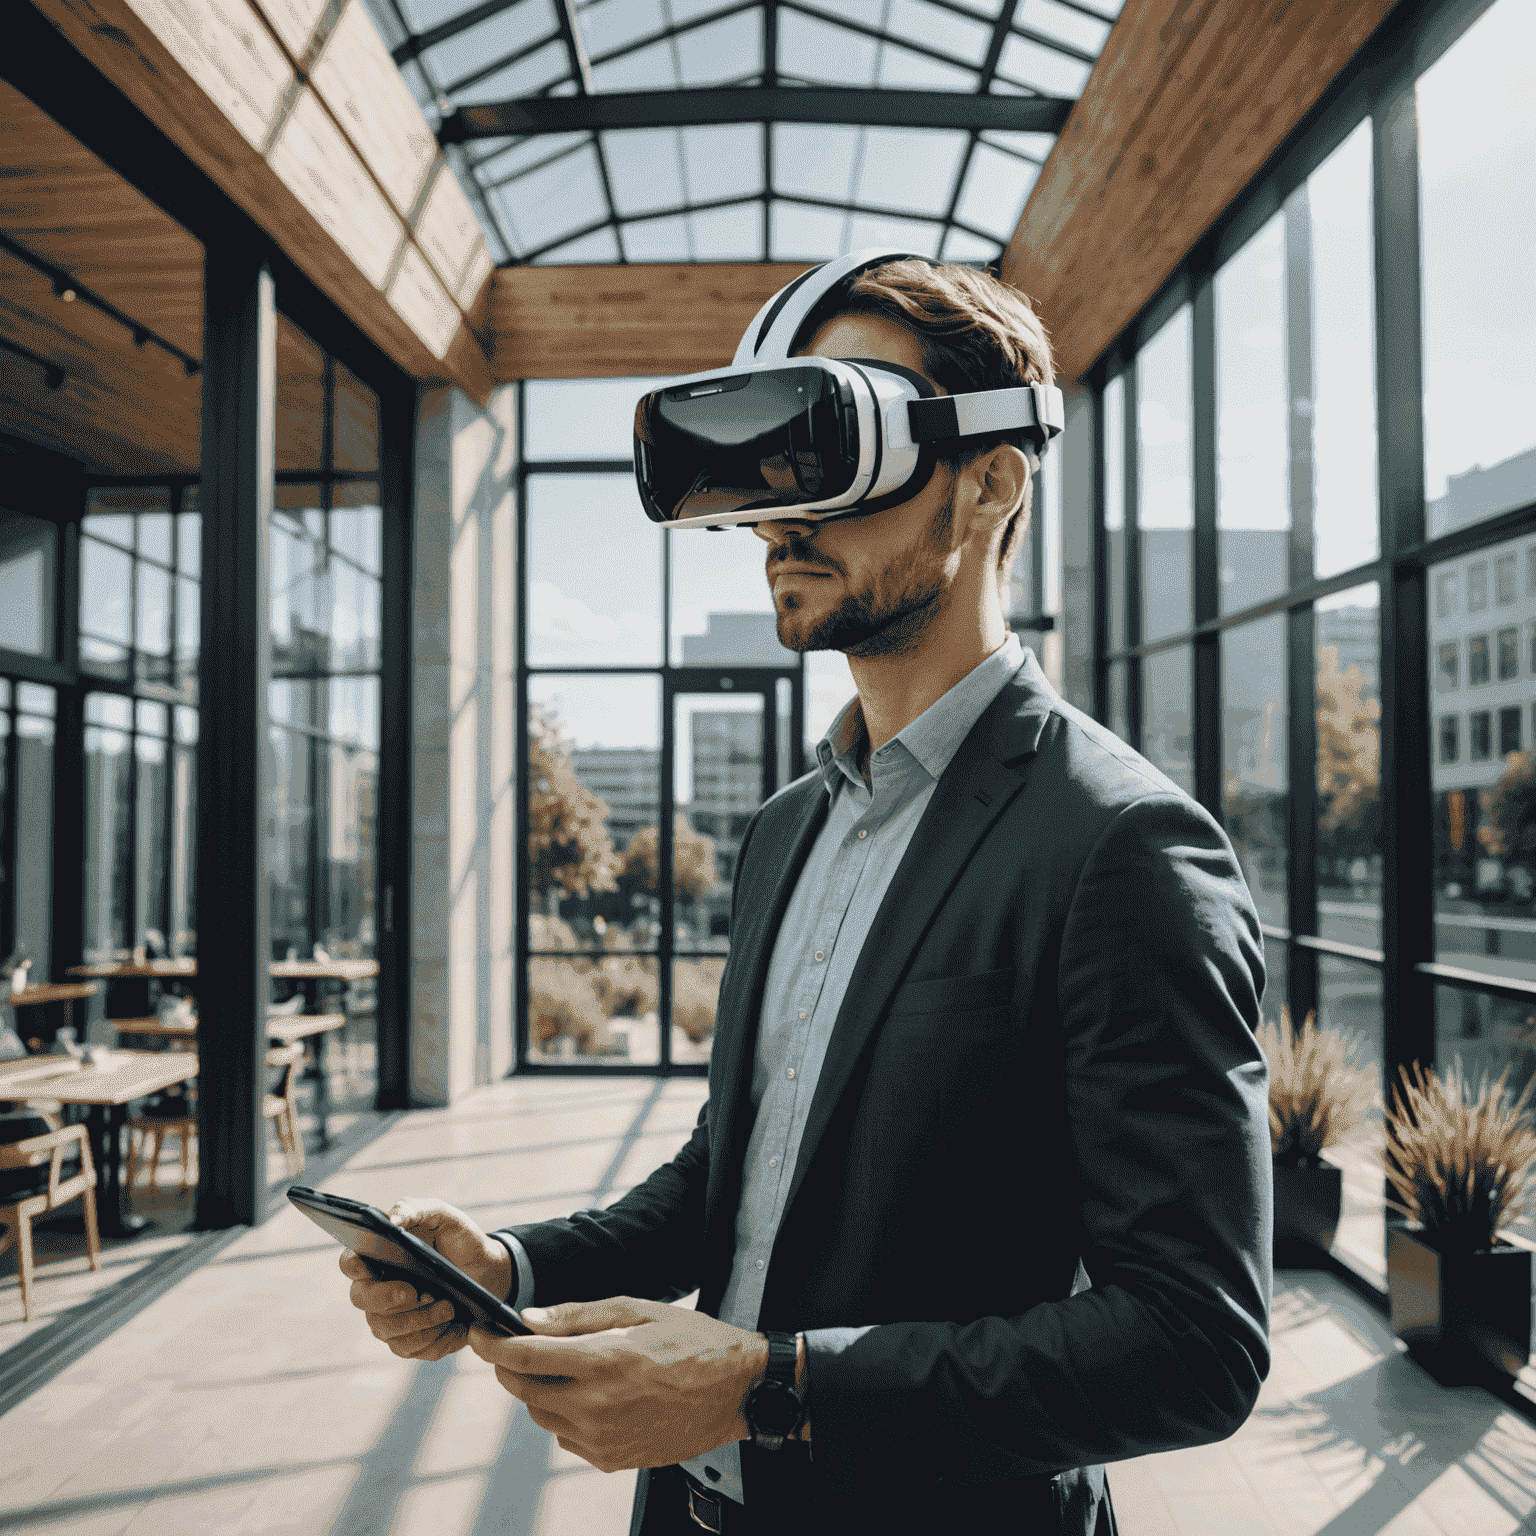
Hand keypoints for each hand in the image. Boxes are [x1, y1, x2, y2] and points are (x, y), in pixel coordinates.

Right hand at [339, 1197, 512, 1362]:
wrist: (490, 1271)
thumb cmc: (460, 1240)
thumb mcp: (444, 1216)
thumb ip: (415, 1209)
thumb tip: (391, 1219)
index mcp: (379, 1257)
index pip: (350, 1263)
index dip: (353, 1266)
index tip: (370, 1266)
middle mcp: (377, 1290)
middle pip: (363, 1300)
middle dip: (390, 1297)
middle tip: (419, 1291)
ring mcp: (390, 1319)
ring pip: (387, 1329)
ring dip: (420, 1320)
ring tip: (449, 1306)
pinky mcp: (409, 1342)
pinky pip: (410, 1348)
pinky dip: (434, 1338)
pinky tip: (454, 1324)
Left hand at [468, 1297, 768, 1472]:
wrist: (736, 1391)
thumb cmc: (692, 1340)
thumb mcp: (638, 1309)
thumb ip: (578, 1315)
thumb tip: (528, 1320)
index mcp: (603, 1360)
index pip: (524, 1356)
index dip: (492, 1343)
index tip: (478, 1331)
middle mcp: (597, 1405)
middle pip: (524, 1390)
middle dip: (509, 1366)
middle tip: (510, 1346)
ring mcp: (603, 1439)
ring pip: (542, 1416)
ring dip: (538, 1390)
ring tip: (562, 1366)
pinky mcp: (612, 1460)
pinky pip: (567, 1437)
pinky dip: (564, 1414)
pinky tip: (589, 1394)